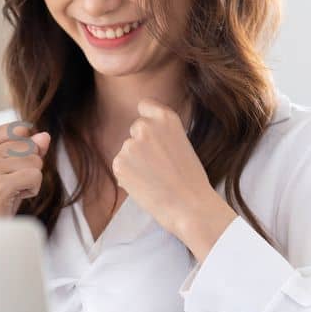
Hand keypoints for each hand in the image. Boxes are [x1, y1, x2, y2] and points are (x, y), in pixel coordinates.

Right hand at [0, 121, 52, 217]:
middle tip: (5, 184)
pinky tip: (13, 198)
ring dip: (30, 179)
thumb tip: (45, 136)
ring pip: (35, 161)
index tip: (2, 170)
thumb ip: (28, 147)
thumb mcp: (11, 166)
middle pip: (29, 144)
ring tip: (9, 192)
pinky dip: (32, 190)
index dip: (22, 151)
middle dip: (27, 166)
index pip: (19, 129)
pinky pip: (36, 176)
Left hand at [111, 99, 236, 260]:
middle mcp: (145, 126)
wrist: (190, 206)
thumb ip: (162, 133)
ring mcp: (130, 144)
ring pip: (127, 150)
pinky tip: (146, 186)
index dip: (148, 119)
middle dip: (142, 145)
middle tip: (160, 166)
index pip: (145, 105)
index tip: (153, 133)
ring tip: (156, 178)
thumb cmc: (191, 179)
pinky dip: (128, 176)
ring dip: (135, 162)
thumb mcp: (182, 143)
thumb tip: (140, 133)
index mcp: (165, 117)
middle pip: (135, 130)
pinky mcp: (119, 163)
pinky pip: (120, 166)